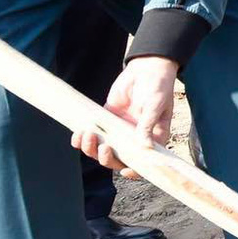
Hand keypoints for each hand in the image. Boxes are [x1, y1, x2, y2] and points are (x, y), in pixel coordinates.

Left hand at [78, 56, 176, 176]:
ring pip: (101, 149)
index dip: (134, 170)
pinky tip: (78, 132)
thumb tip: (144, 146)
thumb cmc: (159, 87)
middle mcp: (134, 138)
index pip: (143, 161)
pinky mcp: (106, 119)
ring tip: (87, 135)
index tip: (125, 170)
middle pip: (116, 158)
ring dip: (91, 148)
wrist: (147, 68)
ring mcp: (118, 130)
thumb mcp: (157, 105)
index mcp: (151, 139)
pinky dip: (83, 137)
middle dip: (106, 158)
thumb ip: (148, 124)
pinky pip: (93, 134)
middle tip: (103, 147)